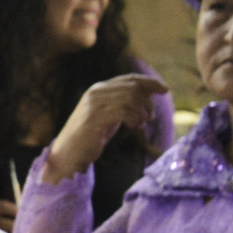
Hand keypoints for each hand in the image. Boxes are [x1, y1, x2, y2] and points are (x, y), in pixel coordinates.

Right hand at [44, 74, 171, 182]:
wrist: (67, 154)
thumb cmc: (90, 136)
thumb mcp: (109, 115)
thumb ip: (123, 104)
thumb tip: (148, 94)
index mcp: (98, 89)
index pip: (130, 79)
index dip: (150, 82)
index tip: (165, 90)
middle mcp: (95, 92)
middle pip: (133, 88)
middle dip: (147, 102)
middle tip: (150, 117)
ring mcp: (94, 104)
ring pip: (130, 99)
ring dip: (141, 112)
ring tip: (140, 124)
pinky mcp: (95, 117)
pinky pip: (124, 111)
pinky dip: (134, 119)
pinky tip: (133, 127)